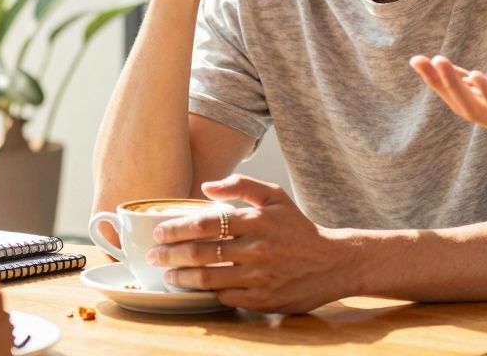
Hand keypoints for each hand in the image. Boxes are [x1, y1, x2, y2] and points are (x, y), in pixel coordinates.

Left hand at [148, 174, 351, 313]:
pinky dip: (208, 293)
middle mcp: (257, 249)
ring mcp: (260, 277)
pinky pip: (226, 297)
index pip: (207, 223)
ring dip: (182, 277)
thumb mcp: (275, 197)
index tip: (160, 232)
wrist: (333, 262)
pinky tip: (197, 289)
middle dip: (171, 254)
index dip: (178, 228)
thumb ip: (241, 185)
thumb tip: (206, 186)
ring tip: (168, 274)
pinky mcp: (263, 300)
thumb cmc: (298, 228)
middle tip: (153, 256)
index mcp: (257, 221)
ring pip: (209, 278)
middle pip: (202, 252)